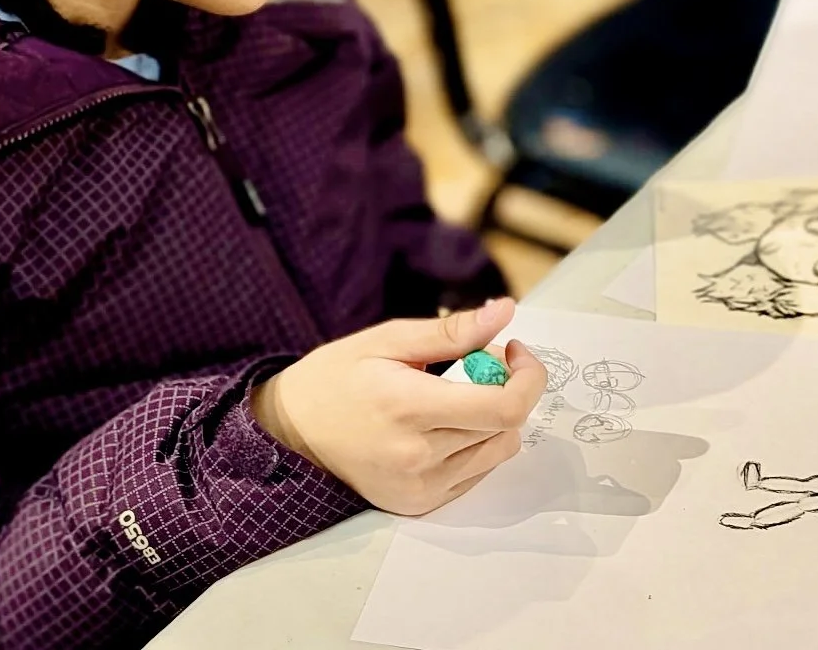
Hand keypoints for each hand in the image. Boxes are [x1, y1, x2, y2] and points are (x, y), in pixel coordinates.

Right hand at [251, 298, 547, 515]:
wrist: (289, 433)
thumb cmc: (336, 377)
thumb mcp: (387, 339)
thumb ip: (451, 332)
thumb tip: (504, 312)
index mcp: (409, 407)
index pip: (504, 406)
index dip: (528, 376)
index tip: (514, 349)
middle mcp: (418, 456)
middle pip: (506, 425)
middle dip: (507, 384)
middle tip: (475, 361)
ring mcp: (420, 487)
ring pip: (499, 450)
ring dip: (494, 416)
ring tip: (456, 393)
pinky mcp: (419, 504)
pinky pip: (476, 472)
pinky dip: (477, 443)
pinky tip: (445, 423)